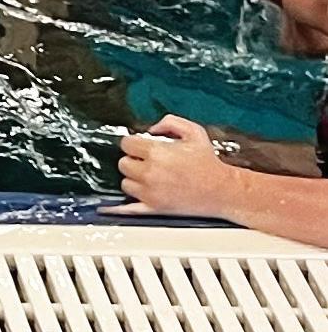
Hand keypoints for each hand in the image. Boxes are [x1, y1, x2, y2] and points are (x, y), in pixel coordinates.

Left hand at [109, 115, 237, 218]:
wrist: (224, 191)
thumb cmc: (209, 163)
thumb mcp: (194, 132)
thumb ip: (169, 122)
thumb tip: (150, 128)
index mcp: (157, 153)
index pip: (126, 144)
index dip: (133, 144)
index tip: (141, 146)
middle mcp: (150, 173)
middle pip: (123, 164)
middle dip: (133, 161)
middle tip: (148, 162)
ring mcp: (150, 193)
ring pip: (125, 184)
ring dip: (134, 180)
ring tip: (150, 178)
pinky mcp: (153, 209)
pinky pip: (127, 208)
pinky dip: (117, 207)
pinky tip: (107, 206)